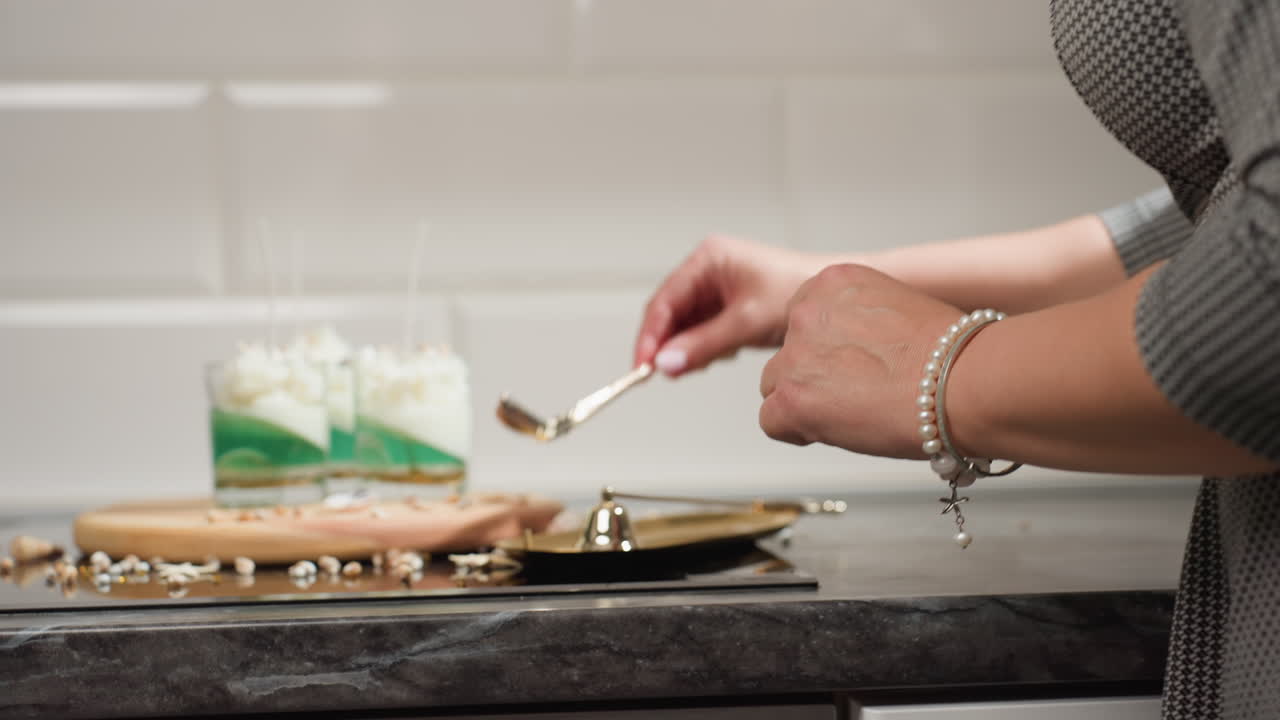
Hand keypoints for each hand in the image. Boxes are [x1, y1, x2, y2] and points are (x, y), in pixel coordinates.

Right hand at [635, 236, 823, 375]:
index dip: (650, 336)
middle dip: (668, 345)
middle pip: (669, 314)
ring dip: (689, 349)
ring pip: (684, 327)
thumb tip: (665, 363)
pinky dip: (705, 349)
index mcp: (708, 259)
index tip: (643, 366)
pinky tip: (725, 352)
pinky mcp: (726, 308)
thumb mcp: (746, 321)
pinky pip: (701, 332)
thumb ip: (703, 344)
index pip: (664, 301)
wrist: (835, 298)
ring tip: (713, 357)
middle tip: (667, 373)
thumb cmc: (799, 289)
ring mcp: (716, 290)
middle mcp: (707, 271)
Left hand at [759, 264, 962, 458]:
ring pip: (776, 386)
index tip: (849, 364)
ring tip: (854, 412)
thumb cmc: (951, 353)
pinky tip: (836, 429)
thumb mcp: (898, 308)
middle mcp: (807, 312)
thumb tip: (849, 349)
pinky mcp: (793, 398)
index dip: (825, 349)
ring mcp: (796, 355)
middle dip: (812, 375)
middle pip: (787, 352)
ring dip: (805, 401)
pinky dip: (798, 431)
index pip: (803, 318)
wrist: (966, 382)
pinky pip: (771, 422)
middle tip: (856, 393)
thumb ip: (859, 321)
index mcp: (832, 282)